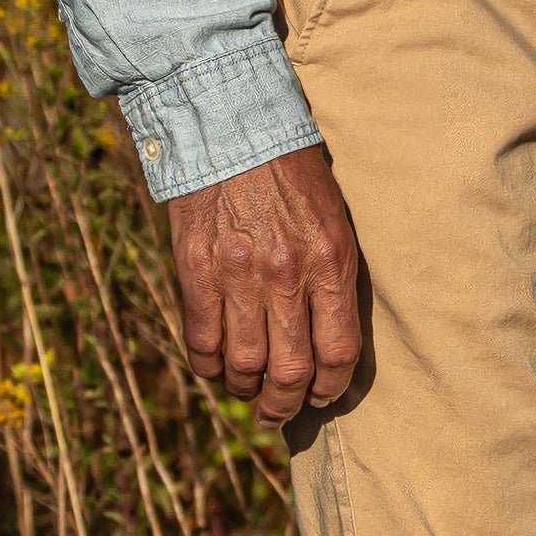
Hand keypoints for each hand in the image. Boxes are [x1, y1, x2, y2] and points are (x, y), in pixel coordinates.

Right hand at [163, 142, 365, 423]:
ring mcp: (239, 274)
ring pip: (245, 365)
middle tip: (279, 414)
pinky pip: (202, 339)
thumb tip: (327, 332)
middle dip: (286, 406)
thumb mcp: (332, 213)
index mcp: (331, 260)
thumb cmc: (290, 166)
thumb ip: (331, 270)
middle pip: (291, 372)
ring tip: (248, 393)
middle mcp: (288, 274)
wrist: (231, 121)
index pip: (339, 352)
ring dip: (247, 391)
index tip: (321, 397)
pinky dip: (208, 366)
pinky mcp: (196, 268)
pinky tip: (214, 368)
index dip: (330, 388)